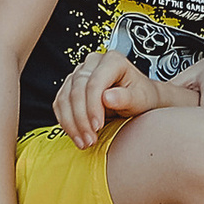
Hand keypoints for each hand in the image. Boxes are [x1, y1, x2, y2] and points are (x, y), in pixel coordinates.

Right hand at [54, 50, 168, 148]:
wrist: (140, 101)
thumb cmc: (143, 98)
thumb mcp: (141, 99)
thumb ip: (126, 98)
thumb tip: (107, 97)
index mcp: (113, 60)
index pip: (94, 82)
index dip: (93, 106)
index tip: (97, 126)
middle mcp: (94, 63)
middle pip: (77, 90)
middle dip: (81, 118)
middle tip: (90, 140)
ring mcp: (80, 73)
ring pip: (65, 97)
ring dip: (71, 123)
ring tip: (84, 142)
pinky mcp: (71, 86)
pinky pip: (60, 103)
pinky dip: (65, 122)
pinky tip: (76, 136)